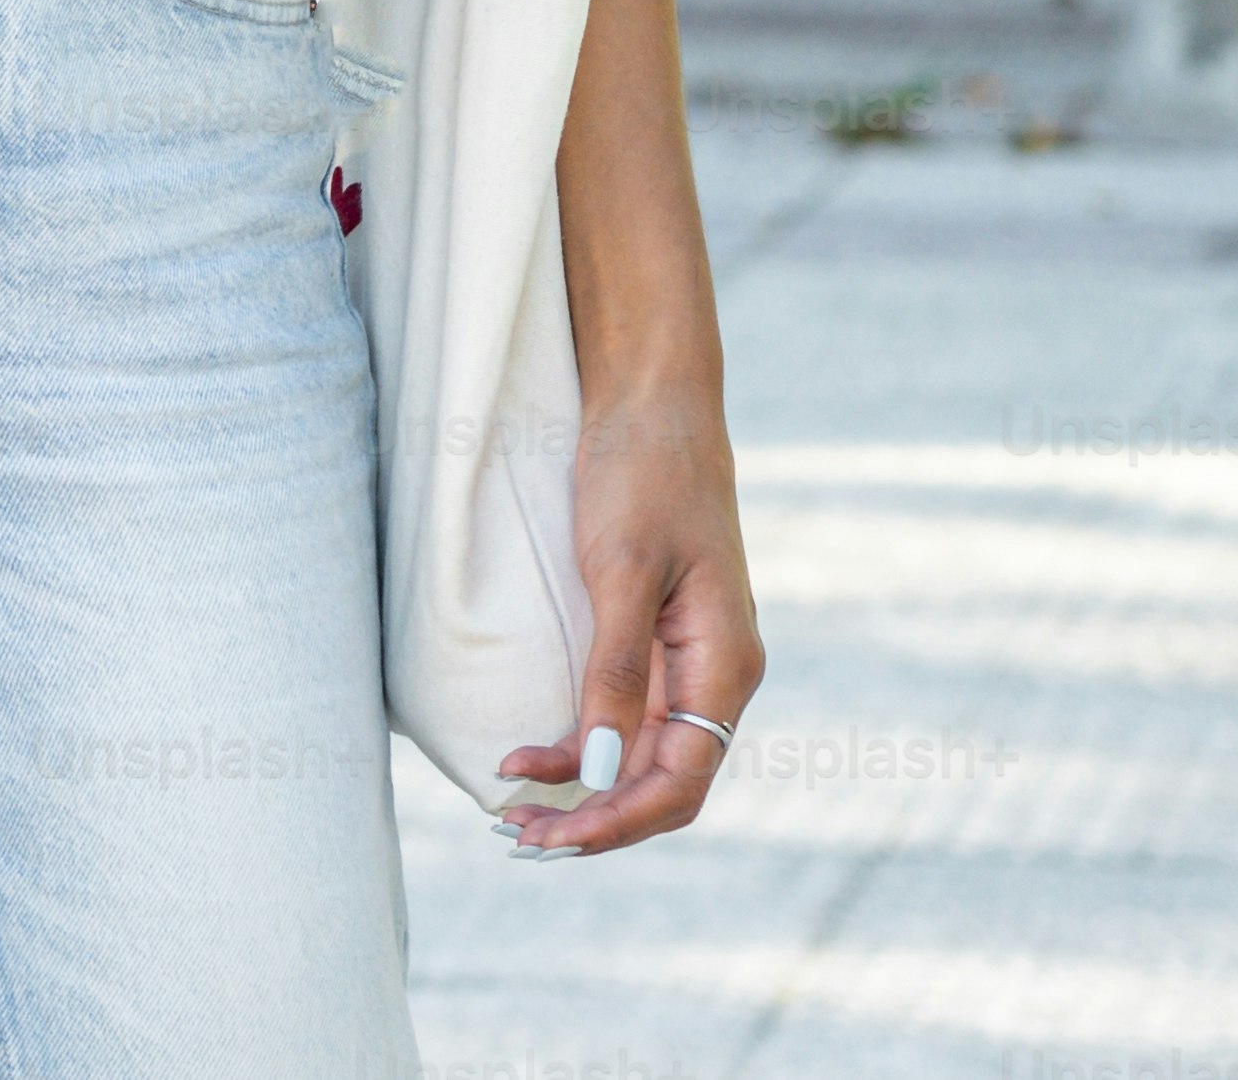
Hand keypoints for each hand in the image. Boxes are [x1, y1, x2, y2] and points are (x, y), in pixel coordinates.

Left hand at [497, 376, 761, 852]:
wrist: (651, 401)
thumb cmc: (642, 472)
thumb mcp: (622, 569)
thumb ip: (615, 670)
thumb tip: (600, 768)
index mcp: (724, 665)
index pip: (679, 780)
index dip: (616, 820)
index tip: (550, 837)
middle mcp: (714, 675)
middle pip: (661, 781)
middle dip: (593, 819)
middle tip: (514, 836)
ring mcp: (686, 660)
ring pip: (641, 756)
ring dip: (584, 791)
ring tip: (513, 814)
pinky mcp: (655, 639)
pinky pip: (626, 717)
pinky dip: (582, 746)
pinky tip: (533, 756)